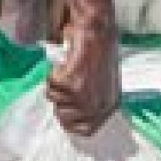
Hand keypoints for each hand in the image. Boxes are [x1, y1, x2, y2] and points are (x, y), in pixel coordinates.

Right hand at [47, 14, 120, 135]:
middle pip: (64, 117)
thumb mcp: (103, 82)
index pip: (85, 130)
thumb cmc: (100, 51)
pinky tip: (67, 62)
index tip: (65, 108)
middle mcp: (98, 106)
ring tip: (69, 68)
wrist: (97, 30)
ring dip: (56, 83)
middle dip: (60, 99)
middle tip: (67, 80)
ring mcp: (85, 97)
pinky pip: (51, 86)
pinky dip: (54, 73)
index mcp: (109, 105)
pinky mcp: (73, 85)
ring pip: (54, 99)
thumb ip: (93, 100)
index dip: (70, 121)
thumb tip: (72, 114)